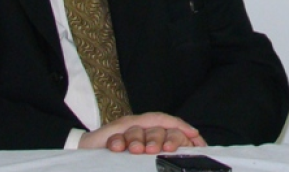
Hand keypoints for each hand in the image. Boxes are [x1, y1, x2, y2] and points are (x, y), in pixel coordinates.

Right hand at [78, 111, 207, 152]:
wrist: (93, 152)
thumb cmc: (123, 159)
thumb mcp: (144, 160)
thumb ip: (159, 158)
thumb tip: (181, 162)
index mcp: (154, 133)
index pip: (172, 126)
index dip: (183, 131)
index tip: (195, 138)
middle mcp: (143, 127)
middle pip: (159, 127)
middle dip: (163, 137)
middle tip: (163, 150)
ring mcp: (128, 128)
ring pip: (139, 128)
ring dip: (139, 139)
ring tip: (137, 150)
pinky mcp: (111, 132)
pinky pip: (117, 134)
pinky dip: (118, 141)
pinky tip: (118, 147)